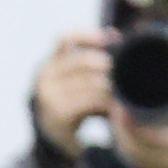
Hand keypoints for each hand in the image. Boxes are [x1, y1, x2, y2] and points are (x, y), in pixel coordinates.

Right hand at [32, 30, 115, 151]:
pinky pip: (89, 101)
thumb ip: (91, 54)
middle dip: (105, 63)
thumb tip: (114, 34)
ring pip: (89, 81)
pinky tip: (113, 103)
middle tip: (122, 69)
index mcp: (50, 61)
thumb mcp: (76, 75)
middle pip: (81, 60)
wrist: (53, 133)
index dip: (86, 35)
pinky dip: (105, 100)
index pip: (64, 38)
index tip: (109, 39)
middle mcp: (46, 75)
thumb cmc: (72, 98)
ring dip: (109, 84)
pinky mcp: (58, 113)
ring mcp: (49, 95)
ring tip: (121, 88)